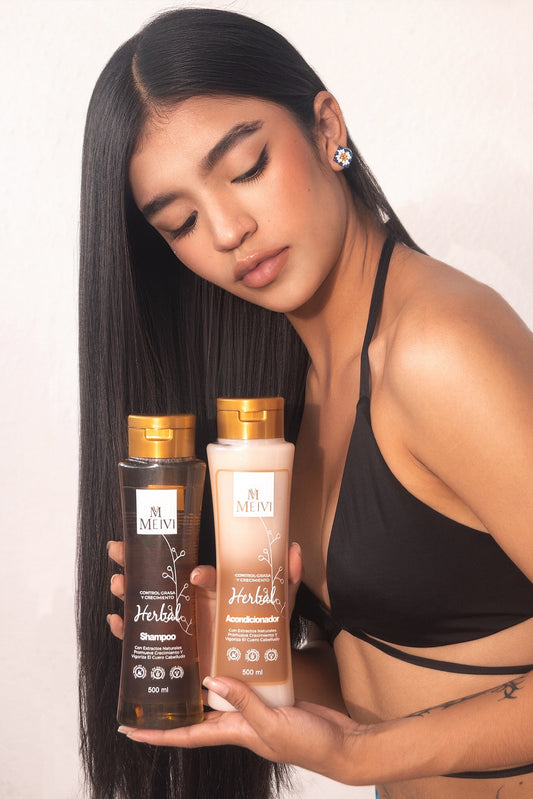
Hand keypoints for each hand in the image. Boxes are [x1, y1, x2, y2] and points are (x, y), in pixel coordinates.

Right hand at [107, 542, 302, 684]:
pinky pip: (142, 636)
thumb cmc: (260, 625)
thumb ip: (286, 576)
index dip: (181, 558)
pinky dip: (126, 630)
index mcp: (211, 584)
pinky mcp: (171, 646)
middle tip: (118, 549)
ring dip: (126, 590)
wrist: (254, 666)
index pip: (190, 565)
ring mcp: (177, 620)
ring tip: (117, 583)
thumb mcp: (276, 600)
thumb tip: (294, 547)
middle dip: (132, 560)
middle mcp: (189, 597)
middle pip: (153, 574)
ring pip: (143, 601)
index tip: (195, 574)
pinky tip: (117, 623)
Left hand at [117, 675, 369, 783]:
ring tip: (178, 661)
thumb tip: (211, 680)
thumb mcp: (273, 724)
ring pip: (216, 692)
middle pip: (195, 713)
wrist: (340, 744)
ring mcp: (251, 708)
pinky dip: (230, 668)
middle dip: (170, 706)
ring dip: (197, 681)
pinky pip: (241, 681)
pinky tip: (225, 652)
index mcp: (233, 732)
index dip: (156, 734)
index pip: (185, 735)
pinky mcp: (267, 695)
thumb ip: (244, 702)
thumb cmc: (309, 743)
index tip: (128, 729)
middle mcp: (236, 721)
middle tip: (146, 686)